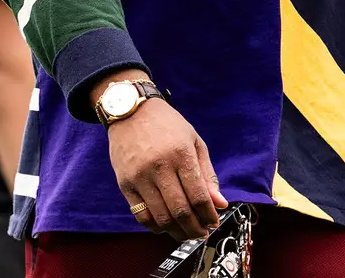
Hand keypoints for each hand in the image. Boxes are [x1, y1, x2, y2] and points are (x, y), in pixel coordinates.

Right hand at [108, 97, 227, 241]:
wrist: (130, 110)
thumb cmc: (166, 125)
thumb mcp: (193, 140)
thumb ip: (207, 173)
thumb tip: (219, 204)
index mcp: (181, 153)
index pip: (198, 196)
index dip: (209, 215)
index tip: (213, 222)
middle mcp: (160, 166)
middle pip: (181, 211)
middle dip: (195, 229)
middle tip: (202, 233)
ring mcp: (140, 177)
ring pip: (162, 218)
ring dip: (177, 232)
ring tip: (187, 233)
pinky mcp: (125, 184)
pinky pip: (141, 216)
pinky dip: (155, 227)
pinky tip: (165, 226)